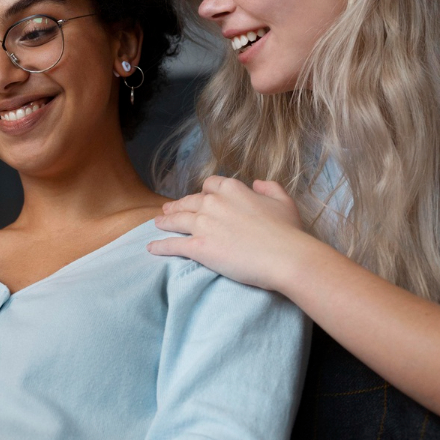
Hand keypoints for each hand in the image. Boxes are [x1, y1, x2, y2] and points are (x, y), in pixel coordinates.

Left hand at [149, 176, 316, 291]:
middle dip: (178, 206)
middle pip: (189, 202)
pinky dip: (160, 246)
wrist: (285, 256)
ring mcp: (203, 224)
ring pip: (177, 220)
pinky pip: (173, 245)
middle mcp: (213, 203)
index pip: (209, 185)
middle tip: (169, 210)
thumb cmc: (288, 231)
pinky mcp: (198, 247)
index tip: (201, 197)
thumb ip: (269, 188)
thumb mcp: (283, 201)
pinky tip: (151, 248)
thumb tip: (258, 183)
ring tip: (158, 223)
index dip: (204, 192)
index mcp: (232, 189)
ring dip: (166, 221)